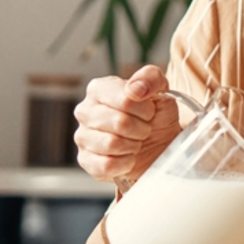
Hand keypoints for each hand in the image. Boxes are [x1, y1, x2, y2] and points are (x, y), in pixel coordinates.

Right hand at [73, 65, 180, 182]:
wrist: (158, 144)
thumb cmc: (155, 116)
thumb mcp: (161, 90)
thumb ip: (150, 77)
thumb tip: (135, 88)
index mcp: (99, 89)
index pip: (125, 100)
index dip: (145, 110)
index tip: (149, 112)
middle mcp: (85, 111)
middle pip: (120, 123)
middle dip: (141, 129)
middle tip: (144, 129)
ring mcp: (82, 136)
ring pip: (112, 144)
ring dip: (133, 146)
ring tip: (135, 142)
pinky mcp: (85, 161)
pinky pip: (106, 165)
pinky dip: (125, 163)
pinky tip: (128, 157)